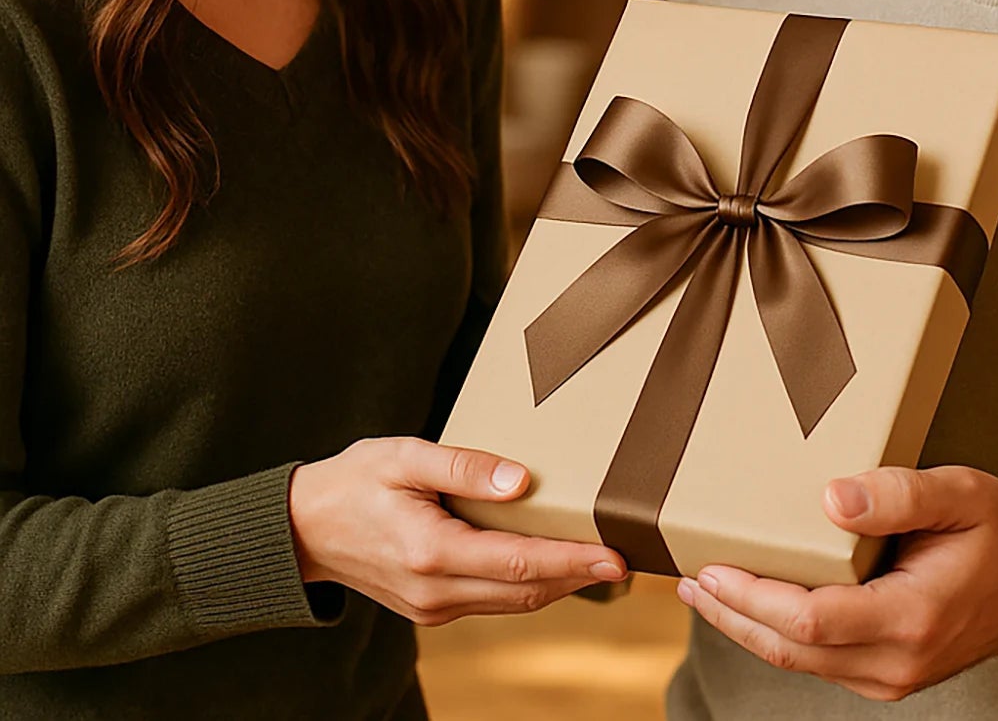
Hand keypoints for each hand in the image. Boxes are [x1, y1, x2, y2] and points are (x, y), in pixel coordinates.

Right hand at [287, 437, 625, 624]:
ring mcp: (432, 606)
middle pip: (525, 591)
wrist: (302, 529)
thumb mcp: (404, 456)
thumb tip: (522, 480)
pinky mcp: (430, 607)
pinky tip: (552, 564)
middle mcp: (435, 591)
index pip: (519, 563)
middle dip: (579, 576)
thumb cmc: (353, 482)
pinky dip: (528, 586)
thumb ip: (464, 466)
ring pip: (512, 602)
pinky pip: (492, 600)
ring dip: (559, 584)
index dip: (572, 560)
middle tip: (628, 557)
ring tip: (601, 559)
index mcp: (431, 552)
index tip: (615, 554)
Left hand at [676, 465, 997, 701]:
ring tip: (701, 592)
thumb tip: (832, 497)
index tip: (710, 568)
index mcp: (912, 617)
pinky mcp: (884, 674)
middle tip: (685, 580)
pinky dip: (777, 634)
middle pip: (791, 649)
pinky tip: (751, 606)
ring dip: (745, 627)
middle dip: (731, 615)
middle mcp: (896, 661)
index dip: (753, 597)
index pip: (811, 619)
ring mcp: (890, 676)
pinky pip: (818, 660)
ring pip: (798, 661)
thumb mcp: (960, 495)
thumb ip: (900, 493)